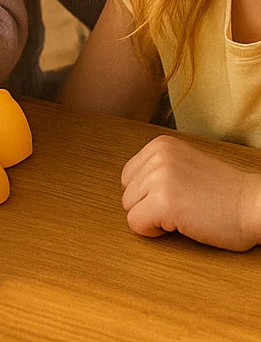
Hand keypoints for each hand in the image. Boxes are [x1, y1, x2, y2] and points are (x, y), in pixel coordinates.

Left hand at [121, 134, 260, 250]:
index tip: (175, 196)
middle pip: (127, 192)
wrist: (256, 206)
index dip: (148, 193)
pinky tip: (179, 226)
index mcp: (160, 145)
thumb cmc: (226, 194)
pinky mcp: (163, 202)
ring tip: (183, 214)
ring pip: (129, 208)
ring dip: (152, 218)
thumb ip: (158, 168)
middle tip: (181, 207)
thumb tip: (131, 186)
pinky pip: (136, 223)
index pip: (129, 175)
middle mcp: (157, 156)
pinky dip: (153, 231)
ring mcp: (159, 178)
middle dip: (148, 205)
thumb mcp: (184, 165)